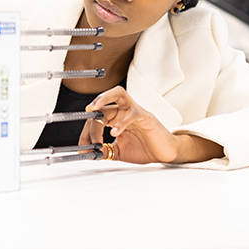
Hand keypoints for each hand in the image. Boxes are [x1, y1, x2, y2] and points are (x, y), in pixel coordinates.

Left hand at [80, 86, 223, 163]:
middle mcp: (125, 111)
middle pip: (104, 104)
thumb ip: (105, 151)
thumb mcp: (119, 152)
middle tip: (85, 126)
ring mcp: (136, 111)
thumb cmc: (146, 149)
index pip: (97, 117)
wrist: (165, 154)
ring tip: (93, 109)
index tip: (83, 147)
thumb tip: (89, 153)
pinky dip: (122, 122)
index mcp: (117, 117)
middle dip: (92, 115)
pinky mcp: (146, 116)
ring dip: (103, 98)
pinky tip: (115, 133)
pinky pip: (132, 113)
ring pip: (118, 94)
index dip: (87, 131)